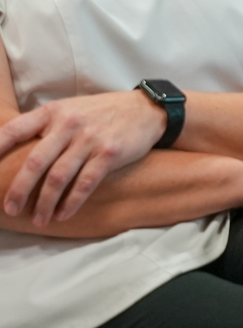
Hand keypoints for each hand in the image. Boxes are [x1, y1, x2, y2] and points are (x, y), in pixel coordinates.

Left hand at [0, 91, 167, 224]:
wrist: (145, 110)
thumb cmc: (103, 112)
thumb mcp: (72, 109)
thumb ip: (47, 125)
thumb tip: (15, 149)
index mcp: (54, 112)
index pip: (15, 129)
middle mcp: (69, 124)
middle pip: (35, 162)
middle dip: (19, 190)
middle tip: (10, 209)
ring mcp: (90, 139)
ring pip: (59, 177)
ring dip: (45, 203)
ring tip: (39, 219)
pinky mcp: (109, 154)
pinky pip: (85, 183)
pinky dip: (72, 202)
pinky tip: (63, 214)